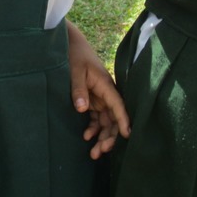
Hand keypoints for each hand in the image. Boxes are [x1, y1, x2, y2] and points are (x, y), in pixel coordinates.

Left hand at [67, 20, 129, 159]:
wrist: (68, 43)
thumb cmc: (74, 54)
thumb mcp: (74, 71)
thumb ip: (78, 90)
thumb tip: (83, 110)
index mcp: (105, 84)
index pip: (118, 105)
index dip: (123, 120)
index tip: (128, 135)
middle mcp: (106, 92)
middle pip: (114, 118)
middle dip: (110, 137)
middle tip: (100, 151)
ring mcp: (99, 96)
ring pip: (106, 121)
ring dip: (102, 137)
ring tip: (93, 153)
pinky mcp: (92, 98)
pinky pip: (97, 117)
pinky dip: (94, 128)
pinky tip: (87, 136)